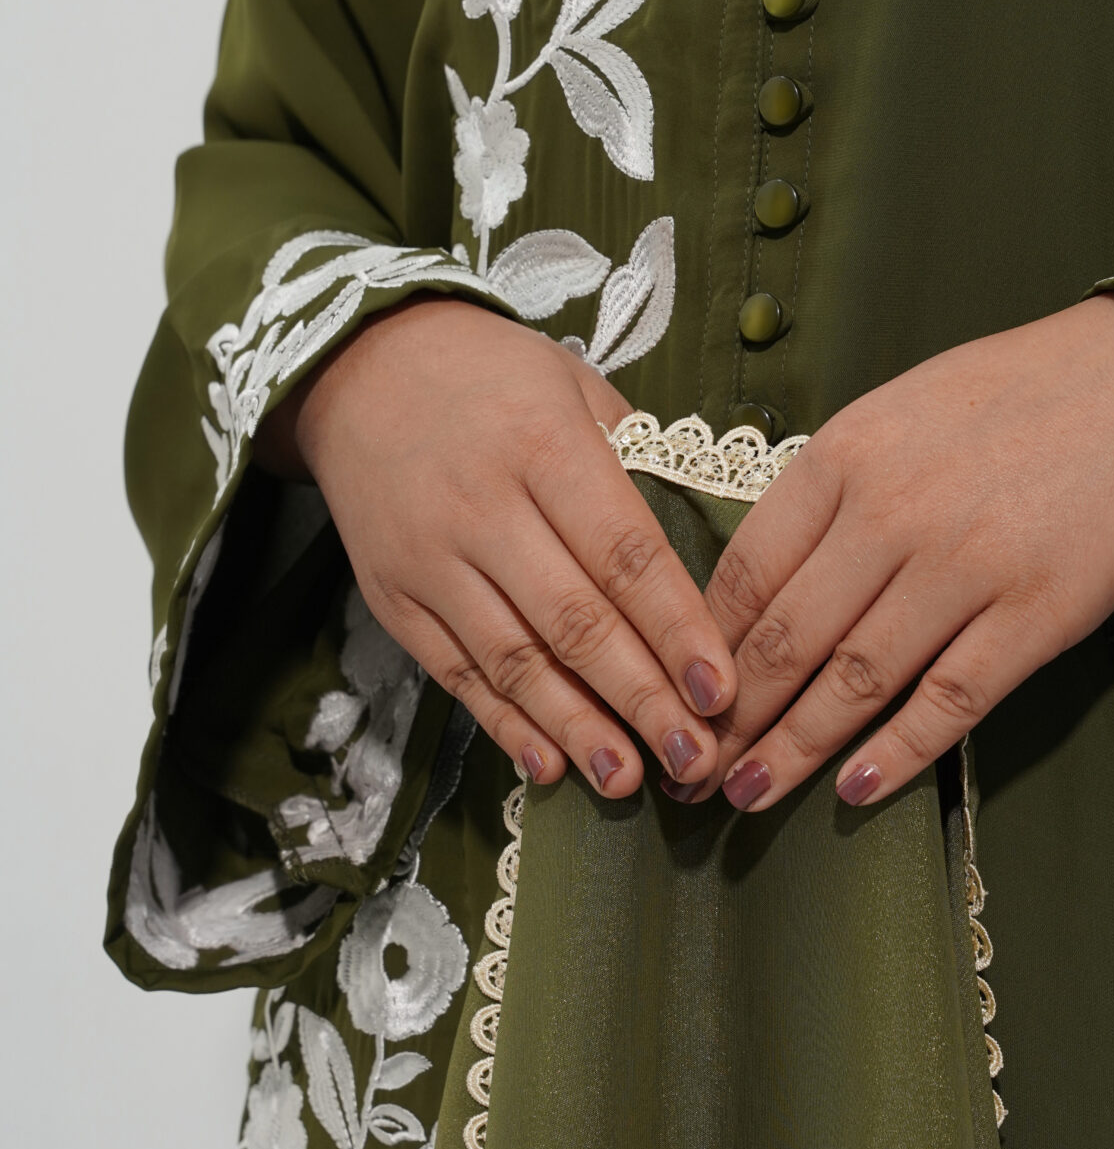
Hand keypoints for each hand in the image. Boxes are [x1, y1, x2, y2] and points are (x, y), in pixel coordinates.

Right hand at [258, 297, 734, 794]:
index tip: (722, 690)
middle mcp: (483, 508)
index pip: (625, 553)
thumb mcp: (574, 386)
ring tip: (631, 779)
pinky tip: (551, 764)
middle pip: (574, 621)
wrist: (358, 369)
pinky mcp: (394, 597)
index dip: (676, 629)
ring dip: (577, 728)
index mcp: (544, 447)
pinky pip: (456, 672)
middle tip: (697, 756)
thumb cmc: (494, 377)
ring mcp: (430, 559)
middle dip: (642, 698)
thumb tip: (703, 553)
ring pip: (514, 660)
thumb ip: (636, 463)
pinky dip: (504, 723)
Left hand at [699, 295, 1113, 811]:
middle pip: (785, 639)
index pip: (746, 571)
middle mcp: (892, 515)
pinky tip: (852, 791)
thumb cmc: (1017, 394)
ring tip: (746, 797)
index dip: (699, 647)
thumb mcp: (898, 412)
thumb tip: (764, 582)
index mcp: (846, 456)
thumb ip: (832, 490)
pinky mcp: (1036, 617)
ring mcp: (966, 570)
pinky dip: (895, 753)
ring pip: (853, 681)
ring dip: (791, 749)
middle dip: (727, 718)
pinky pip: (948, 702)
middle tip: (688, 772)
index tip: (674, 694)